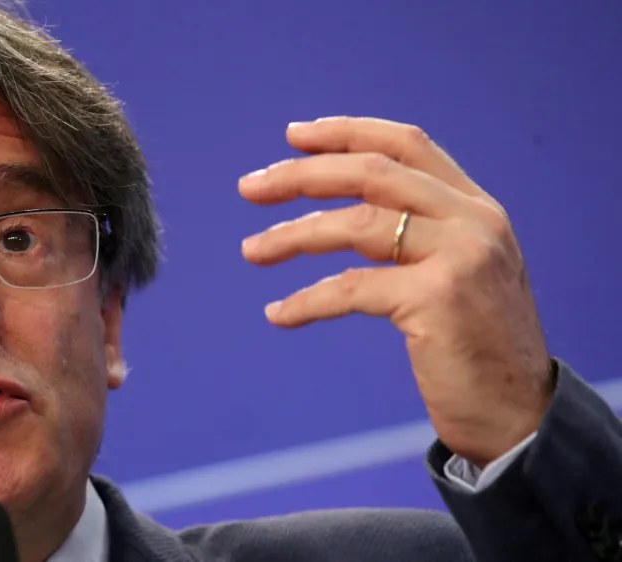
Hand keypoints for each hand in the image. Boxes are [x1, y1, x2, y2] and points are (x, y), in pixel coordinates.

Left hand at [239, 117, 553, 466]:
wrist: (519, 414)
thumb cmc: (476, 346)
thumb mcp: (460, 271)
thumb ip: (420, 232)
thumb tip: (342, 212)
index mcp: (475, 206)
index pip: (405, 145)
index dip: (346, 133)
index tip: (293, 136)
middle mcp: (472, 220)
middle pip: (371, 172)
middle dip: (302, 175)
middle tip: (249, 187)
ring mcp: (459, 256)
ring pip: (355, 224)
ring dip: (292, 236)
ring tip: (251, 250)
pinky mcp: (438, 298)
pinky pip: (350, 289)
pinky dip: (306, 301)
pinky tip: (278, 314)